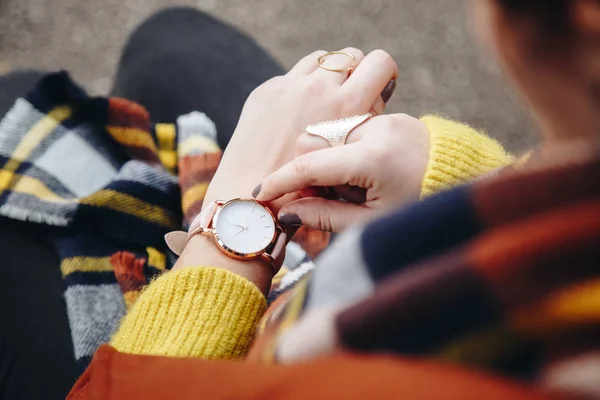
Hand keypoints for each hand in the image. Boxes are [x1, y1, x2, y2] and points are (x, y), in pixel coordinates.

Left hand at [203, 48, 397, 208]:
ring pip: (323, 59)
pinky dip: (302, 87)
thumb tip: (375, 97)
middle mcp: (319, 88)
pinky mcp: (267, 90)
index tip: (378, 89)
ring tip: (327, 103)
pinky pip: (294, 75)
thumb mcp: (352, 157)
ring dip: (329, 75)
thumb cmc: (310, 191)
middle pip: (352, 54)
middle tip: (352, 99)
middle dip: (356, 72)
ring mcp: (289, 85)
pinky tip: (299, 114)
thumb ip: (366, 123)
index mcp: (347, 105)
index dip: (384, 74)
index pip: (381, 62)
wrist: (251, 199)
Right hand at [254, 113, 429, 231]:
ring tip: (351, 190)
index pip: (310, 164)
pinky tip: (361, 177)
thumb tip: (287, 213)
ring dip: (327, 163)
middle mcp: (377, 129)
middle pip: (313, 141)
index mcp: (375, 158)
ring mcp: (384, 119)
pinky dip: (343, 154)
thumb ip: (325, 217)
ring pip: (327, 134)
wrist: (463, 188)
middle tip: (324, 199)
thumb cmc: (418, 212)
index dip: (280, 180)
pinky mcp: (389, 118)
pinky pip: (347, 131)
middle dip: (308, 171)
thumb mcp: (370, 224)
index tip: (259, 194)